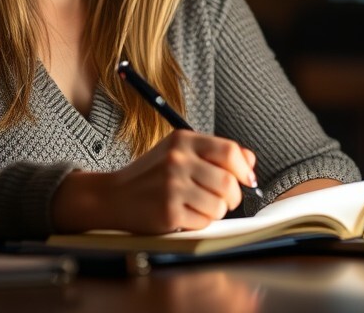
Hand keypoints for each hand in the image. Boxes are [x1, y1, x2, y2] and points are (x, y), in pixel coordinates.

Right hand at [52, 130, 258, 233]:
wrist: (113, 196)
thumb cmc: (151, 176)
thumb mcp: (178, 153)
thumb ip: (214, 154)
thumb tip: (250, 162)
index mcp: (182, 141)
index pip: (229, 151)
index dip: (244, 168)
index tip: (247, 179)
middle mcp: (177, 160)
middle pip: (229, 182)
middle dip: (232, 196)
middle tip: (221, 199)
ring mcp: (172, 186)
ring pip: (220, 205)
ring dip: (214, 211)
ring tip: (197, 206)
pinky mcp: (168, 211)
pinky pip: (204, 222)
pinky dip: (199, 223)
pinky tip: (184, 215)